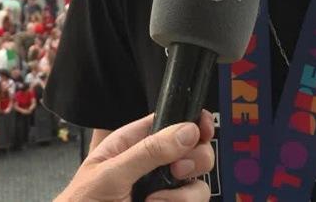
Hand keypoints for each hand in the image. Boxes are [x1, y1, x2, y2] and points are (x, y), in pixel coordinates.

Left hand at [55, 111, 214, 201]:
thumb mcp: (111, 173)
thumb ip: (148, 151)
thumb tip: (187, 130)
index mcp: (134, 143)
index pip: (171, 121)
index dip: (192, 121)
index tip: (204, 128)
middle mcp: (153, 164)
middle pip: (194, 150)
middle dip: (195, 159)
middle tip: (177, 170)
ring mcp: (163, 189)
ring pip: (198, 182)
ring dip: (185, 193)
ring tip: (155, 200)